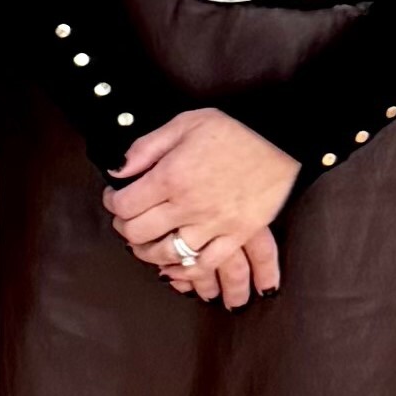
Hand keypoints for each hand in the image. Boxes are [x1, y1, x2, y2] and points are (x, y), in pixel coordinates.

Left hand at [104, 108, 295, 310]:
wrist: (282, 139)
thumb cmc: (233, 129)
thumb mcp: (182, 124)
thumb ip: (145, 149)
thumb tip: (118, 171)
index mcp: (172, 177)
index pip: (125, 205)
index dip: (112, 203)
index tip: (115, 197)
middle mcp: (190, 205)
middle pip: (140, 233)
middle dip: (124, 228)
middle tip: (126, 220)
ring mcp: (216, 223)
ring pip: (169, 254)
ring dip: (149, 253)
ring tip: (145, 244)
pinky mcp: (239, 234)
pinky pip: (207, 263)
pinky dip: (187, 270)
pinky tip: (175, 266)